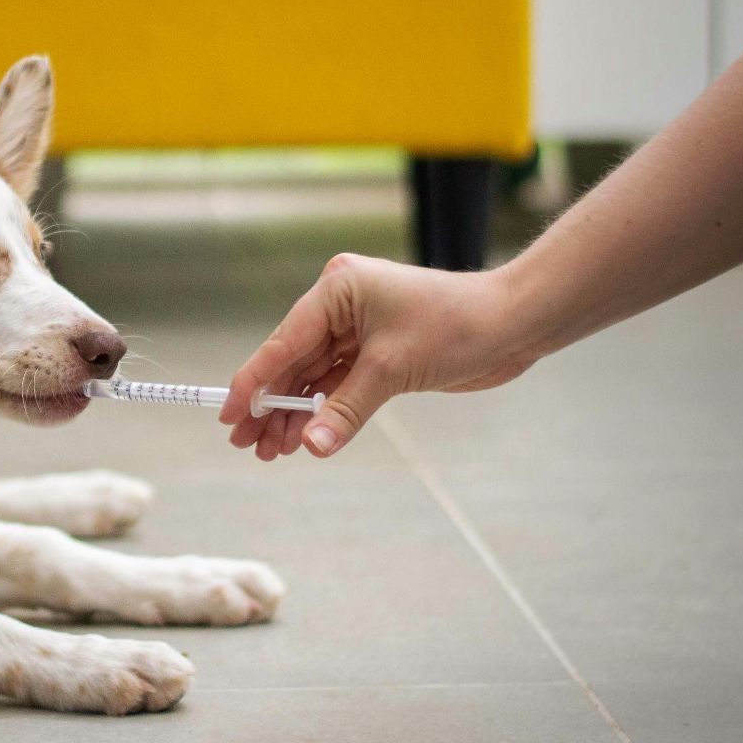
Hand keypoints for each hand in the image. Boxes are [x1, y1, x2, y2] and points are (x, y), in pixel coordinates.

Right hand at [217, 254, 539, 459]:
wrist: (513, 324)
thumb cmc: (457, 326)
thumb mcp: (392, 369)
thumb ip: (346, 409)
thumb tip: (311, 446)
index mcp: (337, 289)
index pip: (283, 342)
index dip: (253, 382)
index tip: (228, 415)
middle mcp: (341, 305)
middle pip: (292, 362)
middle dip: (271, 406)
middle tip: (246, 445)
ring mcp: (358, 328)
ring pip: (312, 377)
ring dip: (294, 414)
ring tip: (271, 452)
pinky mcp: (376, 351)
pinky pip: (337, 383)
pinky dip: (322, 410)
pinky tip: (304, 437)